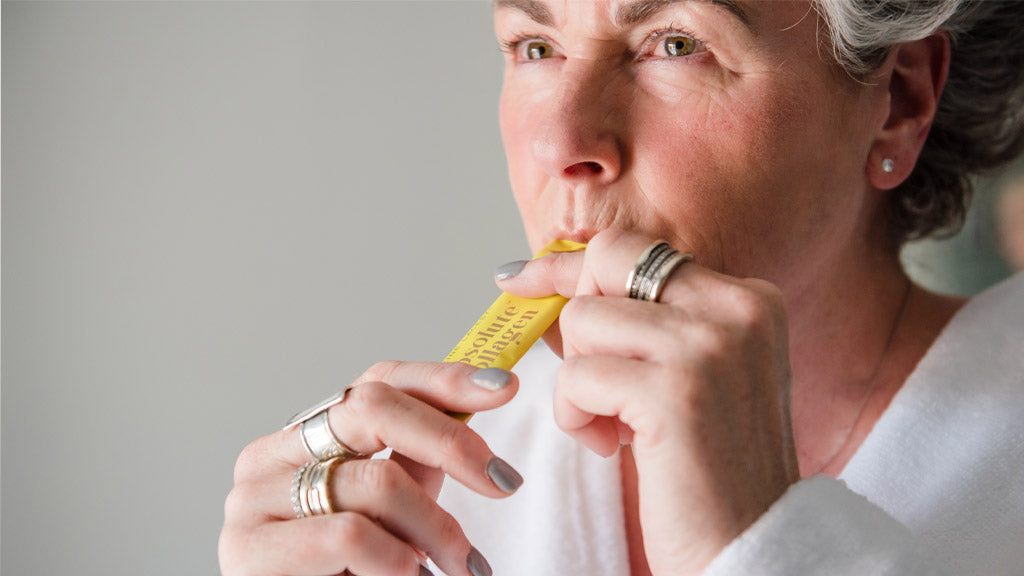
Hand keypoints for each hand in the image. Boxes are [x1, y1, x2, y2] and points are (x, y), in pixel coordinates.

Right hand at [219, 361, 519, 575]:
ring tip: (461, 567)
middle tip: (502, 481)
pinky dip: (398, 562)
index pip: (379, 380)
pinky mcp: (248, 549)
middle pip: (371, 407)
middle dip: (450, 441)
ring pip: (375, 483)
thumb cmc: (351, 575)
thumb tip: (472, 415)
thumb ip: (418, 463)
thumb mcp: (396, 513)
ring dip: (437, 531)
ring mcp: (253, 498)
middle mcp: (271, 454)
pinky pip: (350, 536)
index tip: (503, 387)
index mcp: (307, 436)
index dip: (444, 379)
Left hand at [498, 229, 799, 574]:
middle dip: (570, 311)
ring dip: (578, 381)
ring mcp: (710, 346)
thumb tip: (556, 280)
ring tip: (614, 426)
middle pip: (607, 261)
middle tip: (575, 367)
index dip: (572, 267)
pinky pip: (576, 376)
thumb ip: (645, 323)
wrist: (754, 548)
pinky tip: (611, 446)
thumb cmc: (712, 469)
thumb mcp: (692, 375)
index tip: (521, 276)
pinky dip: (575, 415)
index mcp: (749, 299)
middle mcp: (737, 309)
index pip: (637, 250)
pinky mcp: (674, 392)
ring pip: (582, 318)